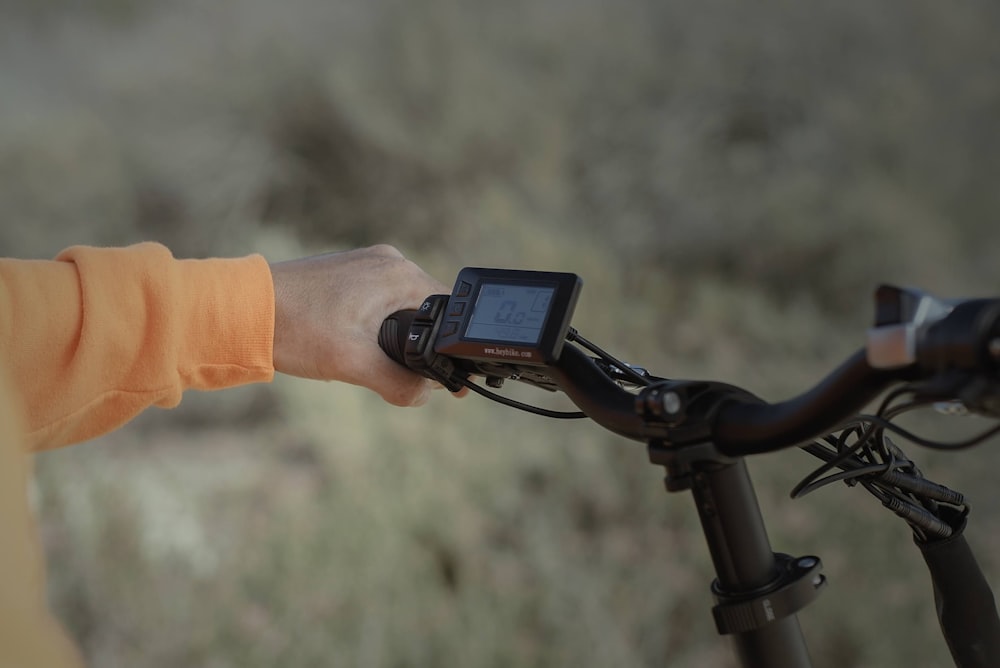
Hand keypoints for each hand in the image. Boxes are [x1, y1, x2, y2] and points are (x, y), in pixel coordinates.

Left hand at [270, 244, 450, 406]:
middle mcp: (388, 262)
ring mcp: (366, 264)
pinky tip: (360, 347)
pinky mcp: (347, 273)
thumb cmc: (295, 329)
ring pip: (403, 308)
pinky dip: (379, 327)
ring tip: (378, 365)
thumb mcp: (353, 363)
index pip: (449, 310)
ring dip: (400, 338)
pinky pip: (380, 302)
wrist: (240, 310)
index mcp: (399, 275)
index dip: (453, 346)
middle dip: (424, 345)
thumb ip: (398, 383)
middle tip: (410, 380)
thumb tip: (425, 395)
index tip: (450, 377)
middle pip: (428, 310)